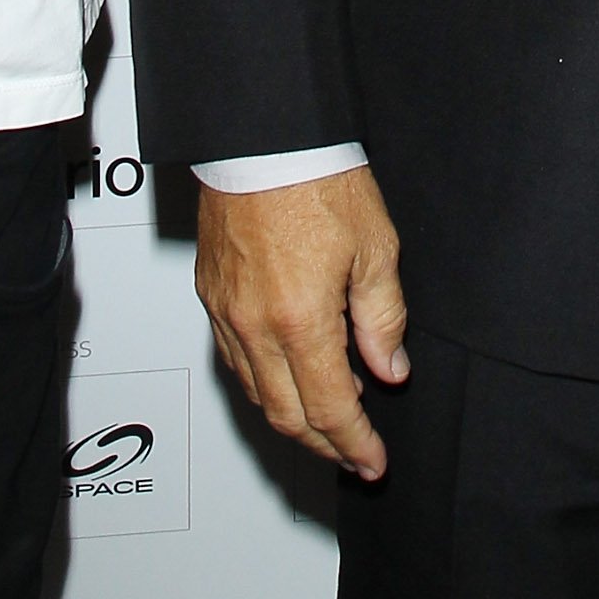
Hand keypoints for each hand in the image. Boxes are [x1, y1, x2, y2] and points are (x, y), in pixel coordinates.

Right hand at [196, 166, 408, 477]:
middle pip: (287, 416)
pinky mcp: (209, 293)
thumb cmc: (316, 178)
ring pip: (256, 392)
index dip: (354, 445)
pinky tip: (290, 369)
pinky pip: (234, 359)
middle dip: (324, 445)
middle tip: (353, 453)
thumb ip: (383, 318)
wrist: (262, 136)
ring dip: (293, 415)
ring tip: (331, 411)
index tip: (372, 462)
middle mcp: (254, 325)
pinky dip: (264, 380)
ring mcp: (226, 311)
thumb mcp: (375, 247)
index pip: (330, 411)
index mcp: (300, 321)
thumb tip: (389, 368)